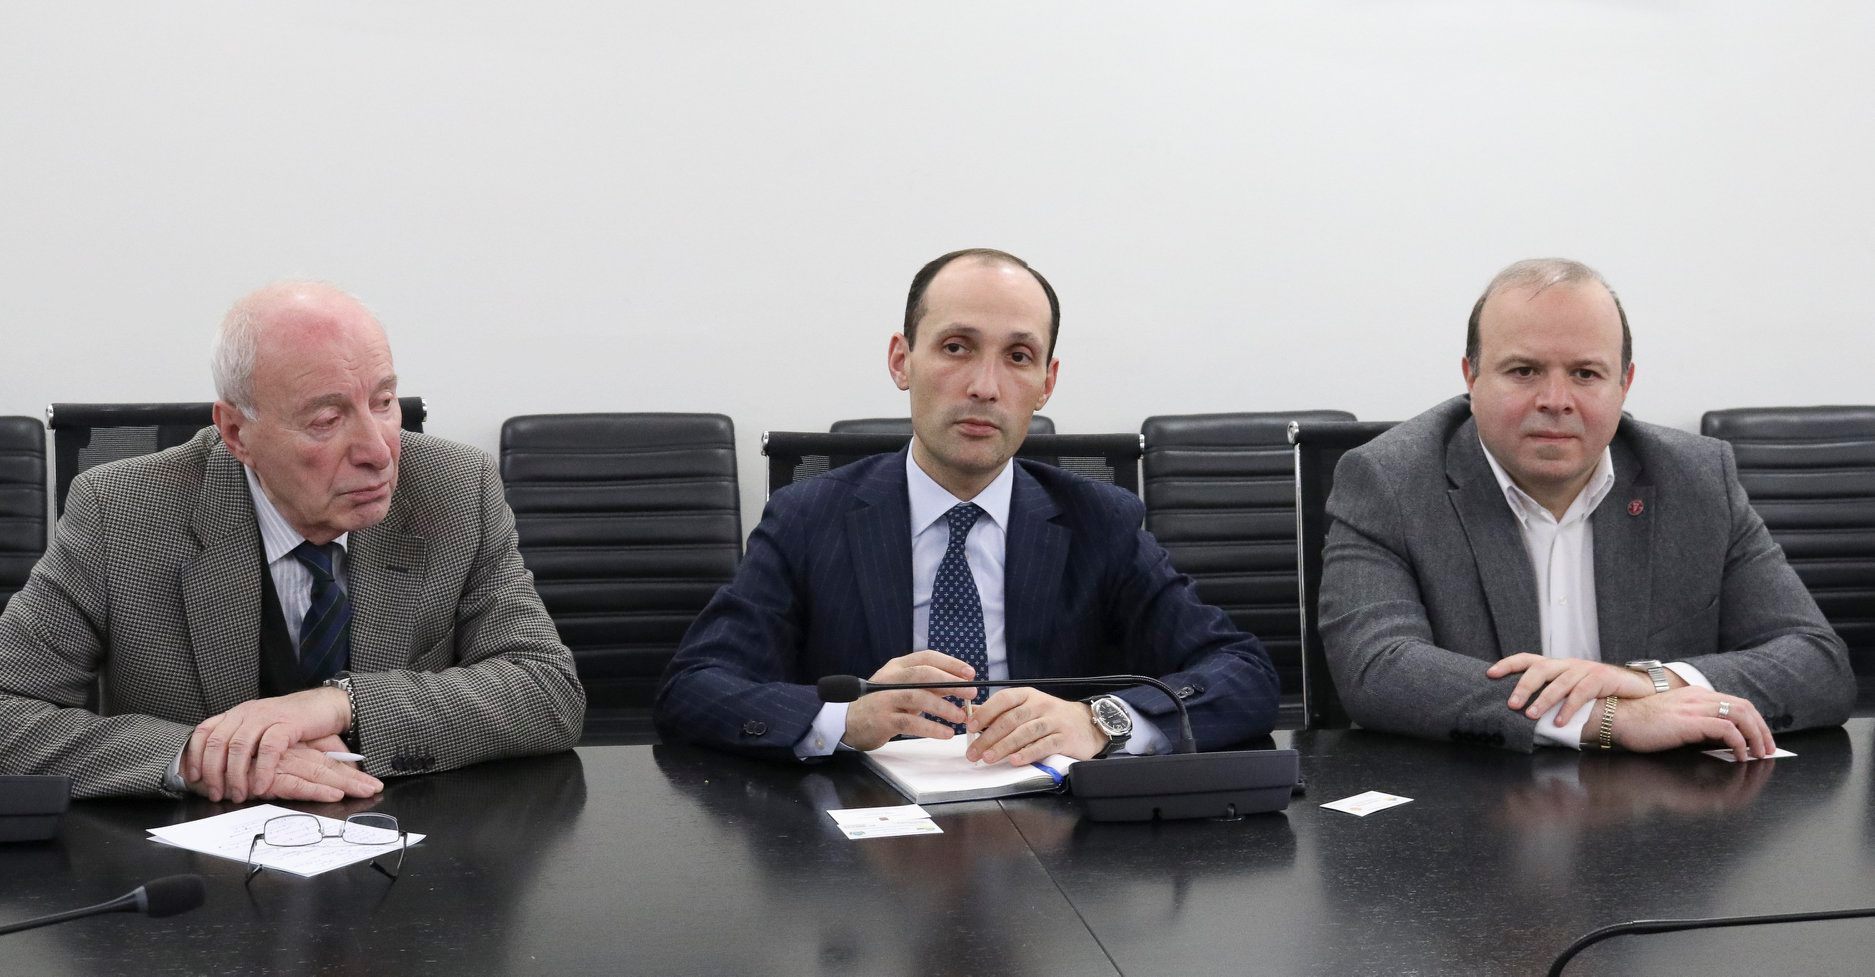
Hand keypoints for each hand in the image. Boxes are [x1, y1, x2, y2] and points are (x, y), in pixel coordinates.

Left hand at [184, 687, 351, 801]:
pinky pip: (269, 749)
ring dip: (236, 776)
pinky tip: (262, 786)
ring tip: (239, 795)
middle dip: (214, 772)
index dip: (195, 755)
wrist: (324, 706)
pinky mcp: (287, 724)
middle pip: (218, 743)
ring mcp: (266, 717)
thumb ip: (240, 740)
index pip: (204, 731)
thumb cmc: (292, 722)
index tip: (194, 777)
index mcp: (237, 714)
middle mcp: (247, 713)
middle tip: (216, 793)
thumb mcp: (259, 727)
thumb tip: (217, 768)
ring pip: (240, 747)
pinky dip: (263, 770)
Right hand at [840, 651, 976, 750]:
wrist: (849, 722)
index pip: (926, 658)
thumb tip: (962, 688)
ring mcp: (885, 699)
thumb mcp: (906, 690)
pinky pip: (911, 723)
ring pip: (918, 697)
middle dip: (950, 682)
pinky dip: (931, 727)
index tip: (970, 673)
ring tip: (961, 716)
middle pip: (924, 674)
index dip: (950, 663)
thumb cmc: (884, 704)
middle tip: (971, 693)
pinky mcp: (882, 720)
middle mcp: (890, 679)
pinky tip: (946, 733)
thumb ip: (931, 688)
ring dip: (943, 707)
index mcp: (897, 667)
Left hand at [964, 688, 1106, 765]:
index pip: (1004, 699)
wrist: (1087, 724)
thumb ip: (1003, 713)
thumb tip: (973, 717)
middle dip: (989, 737)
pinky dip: (1028, 753)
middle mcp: (1040, 705)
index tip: (970, 726)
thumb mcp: (1028, 708)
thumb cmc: (1051, 717)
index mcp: (1028, 695)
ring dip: (1004, 746)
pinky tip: (1015, 760)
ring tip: (988, 758)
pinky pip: (1043, 745)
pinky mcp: (1064, 738)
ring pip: (1024, 733)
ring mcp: (1054, 721)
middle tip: (974, 752)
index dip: (986, 712)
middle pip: (1011, 720)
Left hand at [1486, 654, 1658, 725]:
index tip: (1489, 674)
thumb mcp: (1571, 694)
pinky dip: (1568, 709)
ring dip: (1543, 700)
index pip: (1528, 659)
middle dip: (1523, 686)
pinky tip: (1559, 722)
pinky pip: (1581, 693)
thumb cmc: (1599, 697)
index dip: (1508, 664)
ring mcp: (1585, 669)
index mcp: (1557, 666)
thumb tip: (1525, 717)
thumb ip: (1551, 700)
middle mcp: (1568, 664)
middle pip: (1540, 669)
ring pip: (1559, 682)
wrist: (1635, 693)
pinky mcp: (1602, 677)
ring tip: (1531, 715)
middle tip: (1511, 704)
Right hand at [1610, 687, 1775, 760]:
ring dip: (1756, 736)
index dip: (1754, 722)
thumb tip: (1717, 739)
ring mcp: (1695, 707)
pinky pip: (1727, 728)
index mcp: (1695, 695)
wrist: (1617, 719)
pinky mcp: (1690, 721)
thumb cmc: (1639, 723)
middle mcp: (1699, 697)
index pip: (1735, 702)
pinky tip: (1738, 755)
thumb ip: (1695, 724)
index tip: (1759, 740)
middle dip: (1762, 729)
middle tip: (1767, 749)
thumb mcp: (1674, 721)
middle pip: (1745, 706)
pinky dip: (1739, 742)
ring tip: (1758, 753)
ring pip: (1741, 714)